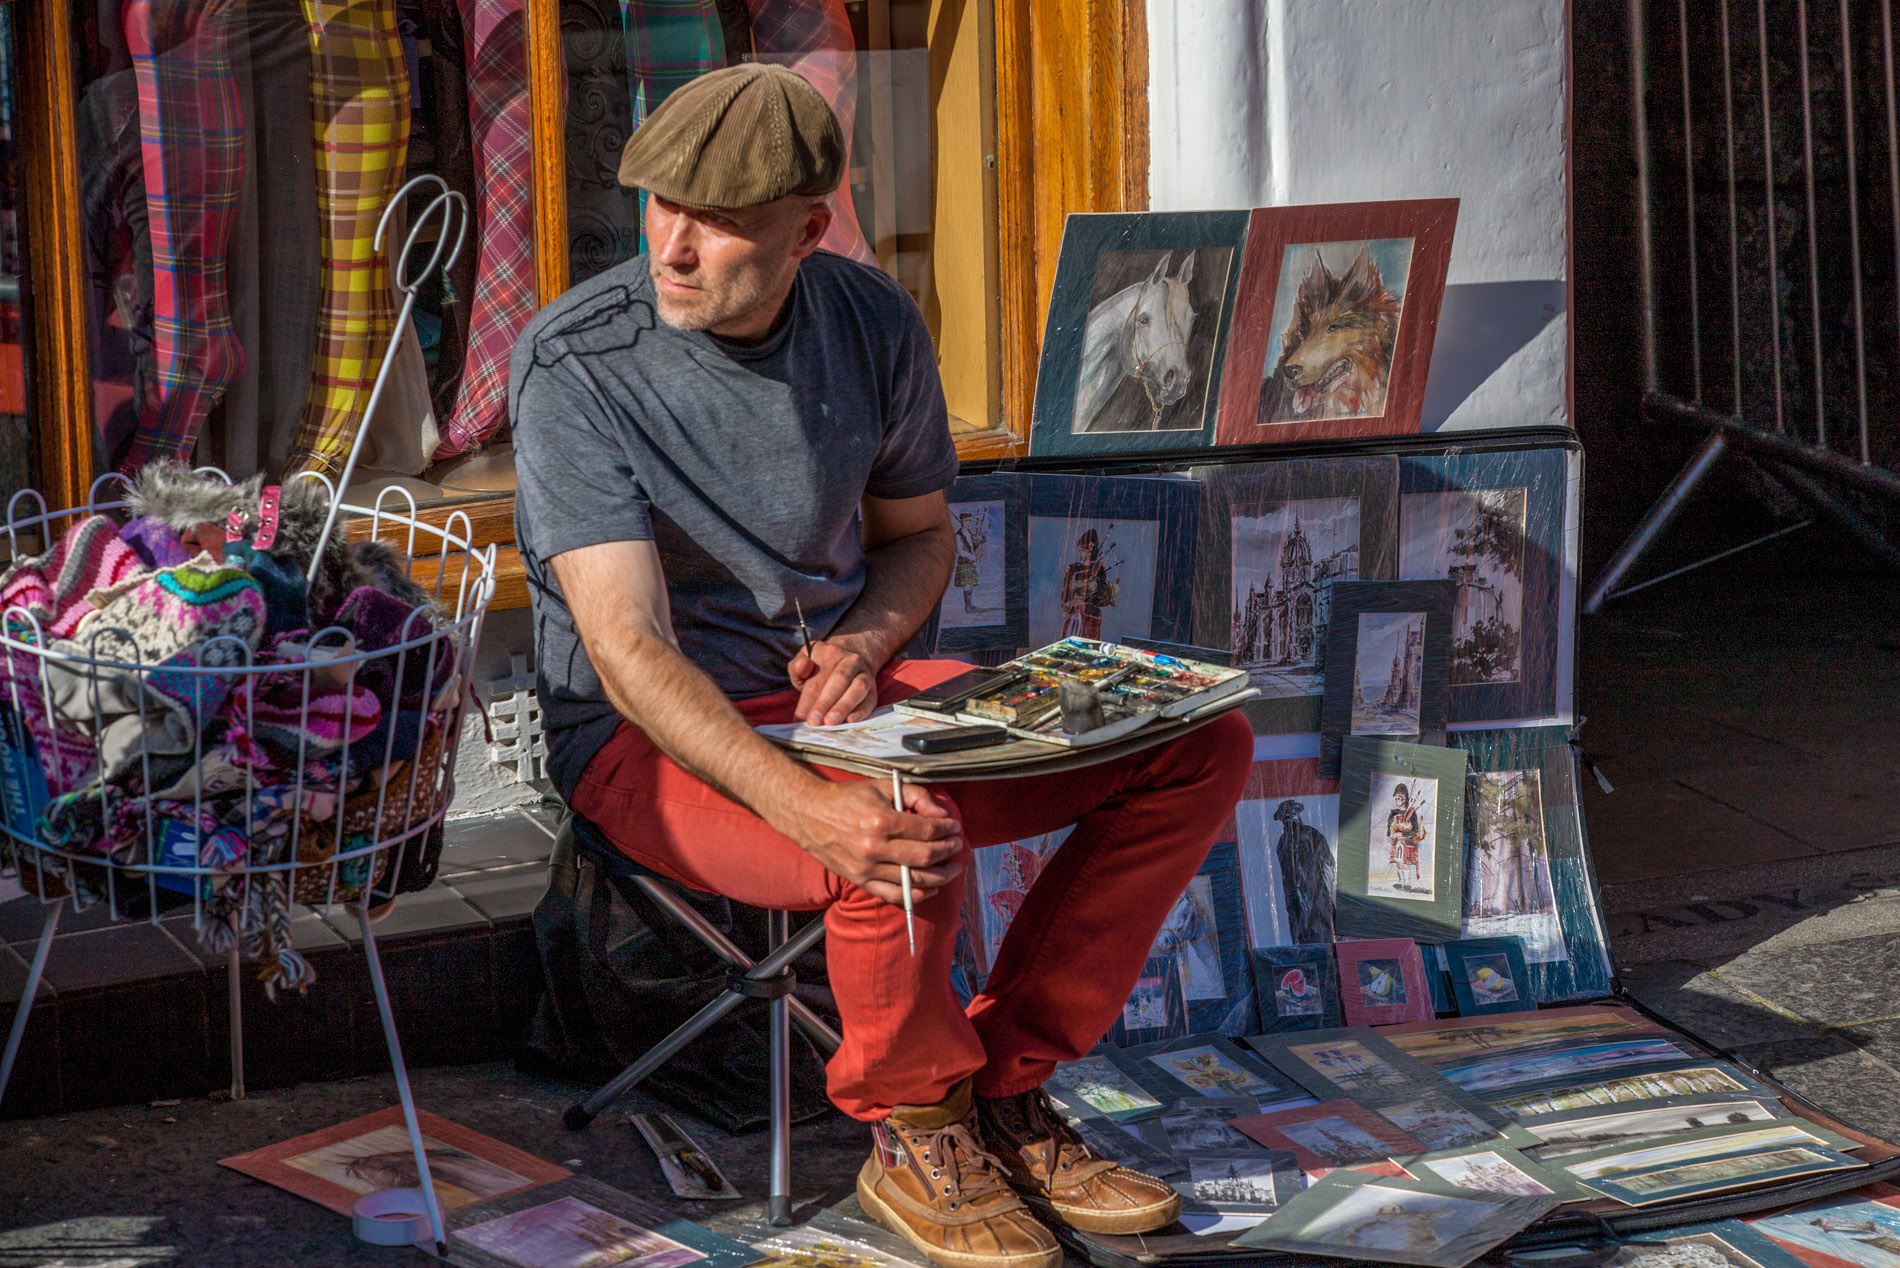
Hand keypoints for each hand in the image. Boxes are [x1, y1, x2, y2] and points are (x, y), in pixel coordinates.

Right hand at [779, 779, 963, 906]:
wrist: (809, 813)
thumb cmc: (846, 799)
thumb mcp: (883, 786)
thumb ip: (916, 796)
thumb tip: (940, 814)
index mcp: (881, 820)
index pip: (927, 829)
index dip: (947, 829)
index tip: (954, 827)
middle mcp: (874, 846)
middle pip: (925, 856)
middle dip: (948, 851)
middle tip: (957, 846)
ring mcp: (866, 867)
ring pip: (914, 879)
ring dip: (941, 876)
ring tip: (952, 868)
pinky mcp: (859, 880)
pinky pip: (894, 895)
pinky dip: (917, 895)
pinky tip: (931, 888)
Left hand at [789, 638, 878, 724]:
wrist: (847, 663)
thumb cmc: (820, 669)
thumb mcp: (804, 663)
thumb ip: (797, 667)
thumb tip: (802, 666)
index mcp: (830, 652)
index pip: (818, 677)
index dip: (808, 698)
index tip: (800, 717)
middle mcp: (851, 660)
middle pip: (839, 680)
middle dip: (825, 702)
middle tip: (814, 721)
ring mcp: (864, 674)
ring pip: (857, 688)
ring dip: (844, 706)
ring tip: (831, 722)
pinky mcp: (874, 689)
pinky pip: (870, 700)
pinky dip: (861, 711)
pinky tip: (850, 720)